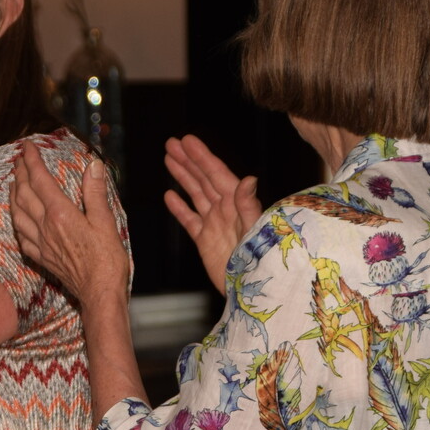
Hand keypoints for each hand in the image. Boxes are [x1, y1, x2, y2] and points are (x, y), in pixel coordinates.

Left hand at [10, 143, 128, 307]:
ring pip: (17, 213)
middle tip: (19, 159)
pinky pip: (21, 236)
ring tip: (14, 182)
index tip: (28, 146)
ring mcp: (41, 243)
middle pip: (24, 194)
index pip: (40, 180)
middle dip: (20, 172)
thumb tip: (93, 165)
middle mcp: (45, 227)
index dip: (32, 160)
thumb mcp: (106, 222)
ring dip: (13, 194)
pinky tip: (17, 219)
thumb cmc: (107, 260)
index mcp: (61, 214)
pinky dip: (16, 221)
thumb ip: (95, 192)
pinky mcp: (42, 257)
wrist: (99, 293)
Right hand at [163, 135, 261, 292]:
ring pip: (195, 194)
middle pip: (203, 179)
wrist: (251, 289)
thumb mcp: (255, 230)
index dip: (202, 156)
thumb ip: (249, 206)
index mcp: (236, 204)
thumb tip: (249, 179)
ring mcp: (214, 224)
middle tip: (172, 143)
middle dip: (188, 160)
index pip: (216, 174)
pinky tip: (169, 196)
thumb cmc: (260, 260)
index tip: (187, 140)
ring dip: (182, 176)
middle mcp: (224, 210)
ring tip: (169, 159)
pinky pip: (189, 220)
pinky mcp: (204, 241)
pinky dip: (179, 208)